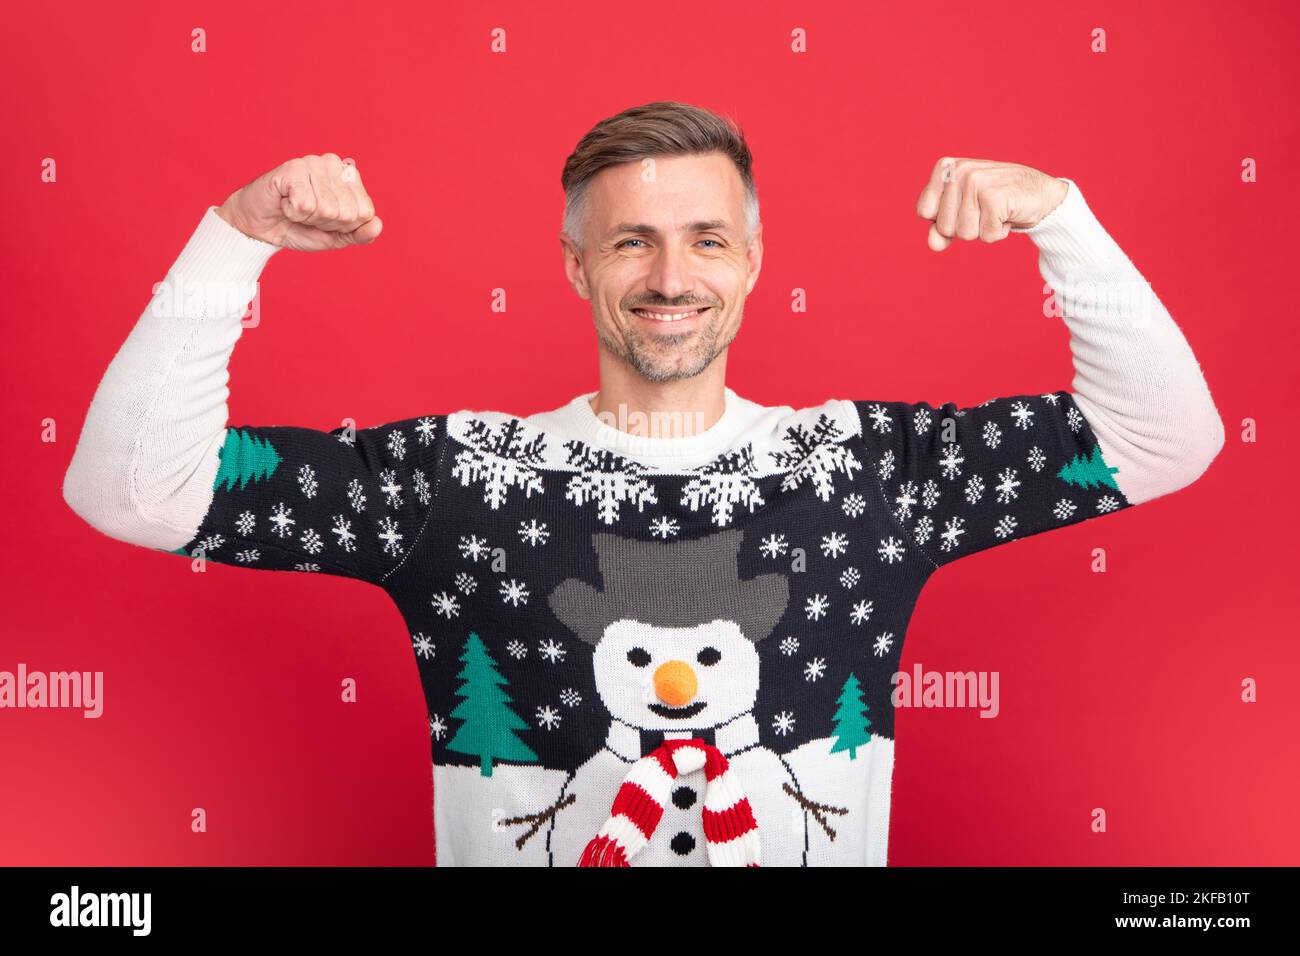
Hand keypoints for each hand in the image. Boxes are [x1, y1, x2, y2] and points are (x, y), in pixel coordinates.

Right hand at [216, 153, 381, 250]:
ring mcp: (313, 162)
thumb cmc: (301, 226)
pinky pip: (305, 205)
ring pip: (326, 209)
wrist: (262, 227)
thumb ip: (360, 233)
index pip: (365, 213)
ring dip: (308, 218)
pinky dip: (293, 212)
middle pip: (346, 212)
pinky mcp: (292, 168)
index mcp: (350, 178)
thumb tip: (377, 225)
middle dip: (325, 223)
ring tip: (297, 208)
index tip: (325, 220)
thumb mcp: (336, 236)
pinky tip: (285, 202)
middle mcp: (335, 164)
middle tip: (308, 214)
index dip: (343, 226)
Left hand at [915, 157, 1067, 250]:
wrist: (1040, 193)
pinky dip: (998, 232)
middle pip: (944, 226)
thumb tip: (933, 244)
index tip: (964, 206)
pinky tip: (1007, 213)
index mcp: (945, 168)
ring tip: (996, 211)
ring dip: (983, 230)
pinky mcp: (994, 197)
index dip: (943, 218)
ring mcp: (977, 182)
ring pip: (965, 233)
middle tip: (985, 209)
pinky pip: (986, 235)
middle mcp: (959, 171)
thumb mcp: (962, 211)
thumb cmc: (996, 201)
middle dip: (966, 227)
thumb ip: (941, 228)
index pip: (924, 211)